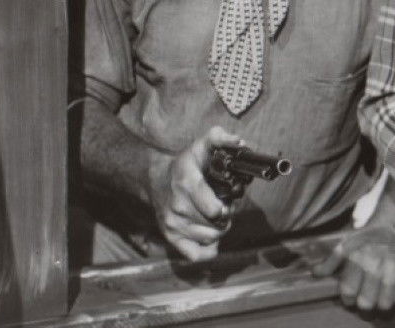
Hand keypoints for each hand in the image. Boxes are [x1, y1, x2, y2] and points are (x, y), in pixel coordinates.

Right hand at [148, 126, 242, 260]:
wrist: (155, 180)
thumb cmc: (187, 164)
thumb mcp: (202, 146)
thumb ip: (220, 139)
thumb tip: (238, 142)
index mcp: (187, 183)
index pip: (215, 210)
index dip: (227, 208)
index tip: (227, 200)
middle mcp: (177, 206)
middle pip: (217, 225)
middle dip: (226, 217)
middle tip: (224, 207)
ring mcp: (172, 224)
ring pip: (211, 239)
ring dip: (218, 230)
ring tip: (215, 218)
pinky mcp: (170, 238)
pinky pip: (197, 255)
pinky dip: (208, 248)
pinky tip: (207, 233)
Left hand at [311, 223, 394, 311]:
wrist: (394, 225)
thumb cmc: (367, 237)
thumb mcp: (346, 245)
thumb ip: (330, 262)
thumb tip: (315, 274)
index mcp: (358, 259)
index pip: (348, 291)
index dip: (347, 298)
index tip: (349, 297)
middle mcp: (376, 265)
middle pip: (366, 302)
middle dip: (363, 303)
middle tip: (364, 298)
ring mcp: (394, 269)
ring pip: (385, 304)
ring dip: (379, 303)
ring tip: (378, 296)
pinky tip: (391, 290)